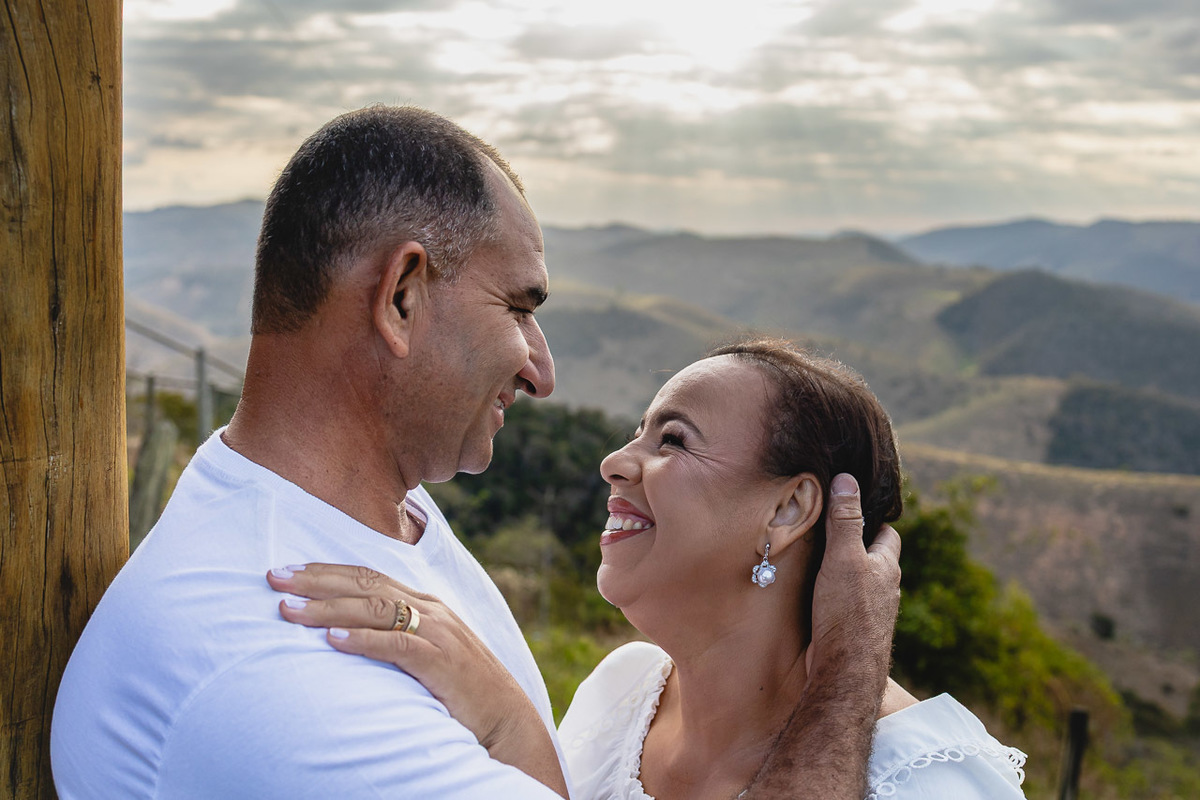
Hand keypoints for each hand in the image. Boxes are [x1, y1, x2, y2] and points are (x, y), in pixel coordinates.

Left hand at [266, 564, 566, 796]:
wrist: (507, 719)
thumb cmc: (463, 690)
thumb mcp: (429, 652)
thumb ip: (399, 635)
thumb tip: (351, 631)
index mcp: (427, 604)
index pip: (369, 576)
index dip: (327, 571)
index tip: (289, 570)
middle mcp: (431, 610)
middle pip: (364, 585)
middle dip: (316, 580)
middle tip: (275, 578)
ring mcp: (437, 634)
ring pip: (374, 609)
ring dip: (327, 609)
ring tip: (289, 611)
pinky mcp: (440, 662)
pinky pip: (396, 645)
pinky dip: (362, 640)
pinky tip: (332, 641)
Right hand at [806, 473, 901, 684]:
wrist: (845, 671)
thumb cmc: (847, 613)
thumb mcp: (843, 557)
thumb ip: (844, 520)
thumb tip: (847, 480)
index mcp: (886, 568)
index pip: (887, 535)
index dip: (873, 521)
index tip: (854, 510)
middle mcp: (884, 590)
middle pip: (875, 560)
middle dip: (857, 547)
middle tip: (832, 534)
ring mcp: (871, 614)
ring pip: (861, 585)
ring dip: (845, 574)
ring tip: (820, 563)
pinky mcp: (854, 632)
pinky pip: (847, 606)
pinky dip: (836, 597)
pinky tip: (817, 598)